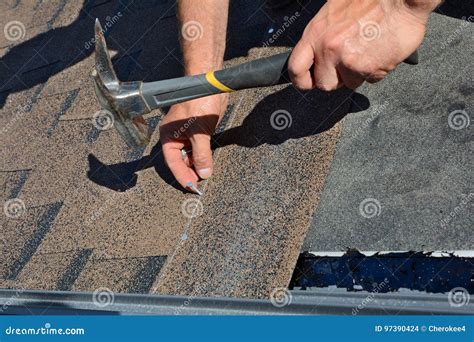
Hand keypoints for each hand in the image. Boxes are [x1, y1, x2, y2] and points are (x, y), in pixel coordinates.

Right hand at [159, 93, 228, 191]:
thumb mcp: (200, 132)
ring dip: (197, 166)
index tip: (191, 186)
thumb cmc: (198, 102)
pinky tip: (208, 165)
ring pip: (191, 156)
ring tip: (204, 175)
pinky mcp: (200, 132)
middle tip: (199, 184)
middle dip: (189, 172)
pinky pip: (200, 149)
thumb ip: (202, 154)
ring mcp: (188, 134)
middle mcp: (176, 136)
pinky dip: (204, 158)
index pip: (173, 161)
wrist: (210, 84)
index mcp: (169, 135)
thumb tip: (204, 173)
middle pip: (181, 160)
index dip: (182, 175)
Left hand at [289, 0, 437, 90]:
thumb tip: (317, 58)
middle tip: (349, 61)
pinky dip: (377, 69)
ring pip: (350, 83)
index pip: (296, 68)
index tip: (308, 83)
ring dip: (359, 72)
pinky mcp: (368, 68)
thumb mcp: (333, 12)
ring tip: (369, 49)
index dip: (301, 81)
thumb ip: (322, 37)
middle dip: (337, 78)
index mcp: (315, 34)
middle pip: (324, 84)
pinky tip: (381, 50)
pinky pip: (370, 80)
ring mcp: (348, 60)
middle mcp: (328, 49)